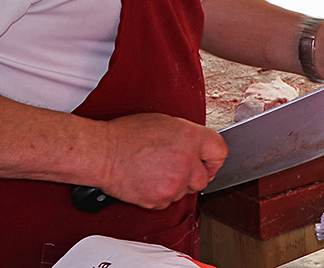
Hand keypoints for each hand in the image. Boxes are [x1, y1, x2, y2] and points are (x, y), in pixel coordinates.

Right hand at [97, 113, 227, 208]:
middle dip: (192, 173)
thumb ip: (186, 136)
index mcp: (189, 136)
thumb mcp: (163, 122)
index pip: (220, 151)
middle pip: (204, 177)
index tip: (207, 160)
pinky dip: (161, 194)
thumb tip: (196, 146)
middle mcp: (186, 160)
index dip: (212, 157)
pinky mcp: (161, 199)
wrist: (103, 153)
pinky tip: (148, 180)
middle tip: (174, 166)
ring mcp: (174, 182)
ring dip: (176, 184)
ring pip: (186, 191)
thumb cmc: (126, 134)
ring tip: (155, 170)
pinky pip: (169, 201)